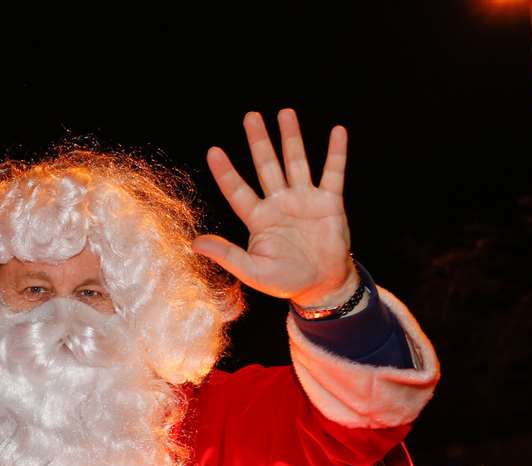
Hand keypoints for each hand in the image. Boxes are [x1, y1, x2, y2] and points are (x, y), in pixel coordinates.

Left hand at [192, 109, 354, 306]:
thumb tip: (194, 243)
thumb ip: (226, 255)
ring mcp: (304, 200)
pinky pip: (333, 172)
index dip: (226, 172)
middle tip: (251, 116)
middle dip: (259, 141)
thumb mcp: (252, 271)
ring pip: (296, 162)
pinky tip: (337, 130)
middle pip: (266, 165)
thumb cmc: (285, 281)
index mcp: (259, 219)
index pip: (237, 190)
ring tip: (285, 113)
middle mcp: (279, 203)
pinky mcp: (329, 202)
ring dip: (291, 137)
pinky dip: (336, 152)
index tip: (214, 150)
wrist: (322, 285)